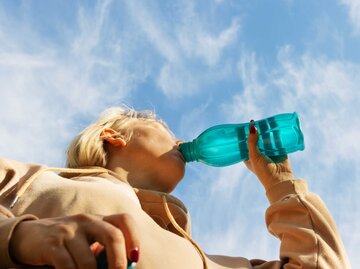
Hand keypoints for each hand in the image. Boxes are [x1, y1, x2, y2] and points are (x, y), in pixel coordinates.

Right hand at [9, 213, 139, 268]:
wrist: (29, 235)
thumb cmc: (67, 243)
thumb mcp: (87, 242)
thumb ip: (104, 251)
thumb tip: (124, 268)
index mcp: (100, 220)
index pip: (124, 220)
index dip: (134, 237)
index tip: (135, 258)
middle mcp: (87, 221)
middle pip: (113, 236)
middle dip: (118, 262)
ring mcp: (69, 230)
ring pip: (88, 261)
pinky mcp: (52, 244)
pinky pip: (68, 267)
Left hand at [244, 123, 293, 189]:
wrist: (280, 180)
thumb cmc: (263, 170)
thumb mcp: (254, 156)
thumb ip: (252, 141)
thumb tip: (252, 127)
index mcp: (250, 158)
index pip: (245, 145)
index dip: (244, 136)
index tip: (243, 126)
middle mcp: (259, 155)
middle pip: (257, 140)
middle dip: (257, 132)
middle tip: (256, 121)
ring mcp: (270, 154)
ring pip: (267, 140)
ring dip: (267, 132)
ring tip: (266, 121)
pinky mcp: (280, 152)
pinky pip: (278, 142)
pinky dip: (277, 135)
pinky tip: (276, 127)